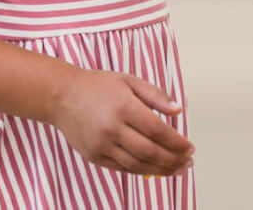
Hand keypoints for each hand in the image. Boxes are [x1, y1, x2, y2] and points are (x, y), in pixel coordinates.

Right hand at [50, 67, 194, 177]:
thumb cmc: (97, 85)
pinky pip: (123, 169)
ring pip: (138, 165)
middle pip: (150, 151)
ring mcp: (103, 144)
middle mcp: (113, 128)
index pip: (158, 130)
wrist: (62, 95)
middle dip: (173, 160)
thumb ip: (155, 95)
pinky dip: (142, 171)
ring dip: (161, 170)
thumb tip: (178, 110)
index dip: (177, 142)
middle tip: (188, 162)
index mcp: (124, 106)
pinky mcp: (95, 156)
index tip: (190, 147)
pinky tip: (155, 169)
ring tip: (176, 169)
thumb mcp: (128, 80)